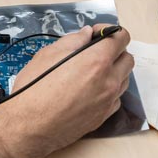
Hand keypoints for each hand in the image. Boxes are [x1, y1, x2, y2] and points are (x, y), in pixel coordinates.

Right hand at [0, 24, 132, 157]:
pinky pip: (116, 98)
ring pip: (124, 79)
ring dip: (113, 70)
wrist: (29, 126)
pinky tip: (89, 89)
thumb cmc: (34, 89)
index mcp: (96, 61)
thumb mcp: (47, 55)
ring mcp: (108, 101)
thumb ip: (72, 41)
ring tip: (90, 71)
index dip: (110, 31)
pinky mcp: (104, 117)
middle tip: (94, 51)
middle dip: (114, 51)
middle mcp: (108, 81)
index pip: (122, 38)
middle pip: (128, 58)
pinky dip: (108, 89)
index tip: (96, 34)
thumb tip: (86, 34)